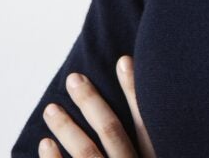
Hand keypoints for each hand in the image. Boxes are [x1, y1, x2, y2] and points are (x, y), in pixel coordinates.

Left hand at [39, 55, 156, 157]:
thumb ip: (158, 147)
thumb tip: (163, 114)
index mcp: (154, 156)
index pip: (145, 121)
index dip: (133, 89)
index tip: (122, 60)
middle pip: (111, 130)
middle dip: (91, 102)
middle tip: (74, 79)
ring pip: (86, 153)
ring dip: (66, 128)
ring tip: (51, 109)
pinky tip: (45, 143)